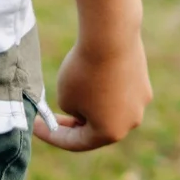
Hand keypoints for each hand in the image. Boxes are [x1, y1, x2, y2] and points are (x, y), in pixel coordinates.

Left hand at [36, 35, 152, 152]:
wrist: (111, 36)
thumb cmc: (83, 71)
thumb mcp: (66, 98)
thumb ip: (73, 110)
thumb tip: (85, 106)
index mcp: (110, 133)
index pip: (76, 143)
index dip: (52, 135)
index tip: (35, 125)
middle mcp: (131, 123)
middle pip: (97, 129)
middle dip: (73, 124)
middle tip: (51, 116)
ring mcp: (140, 102)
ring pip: (110, 109)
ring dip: (91, 106)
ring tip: (73, 91)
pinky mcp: (143, 82)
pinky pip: (119, 92)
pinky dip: (104, 89)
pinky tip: (93, 74)